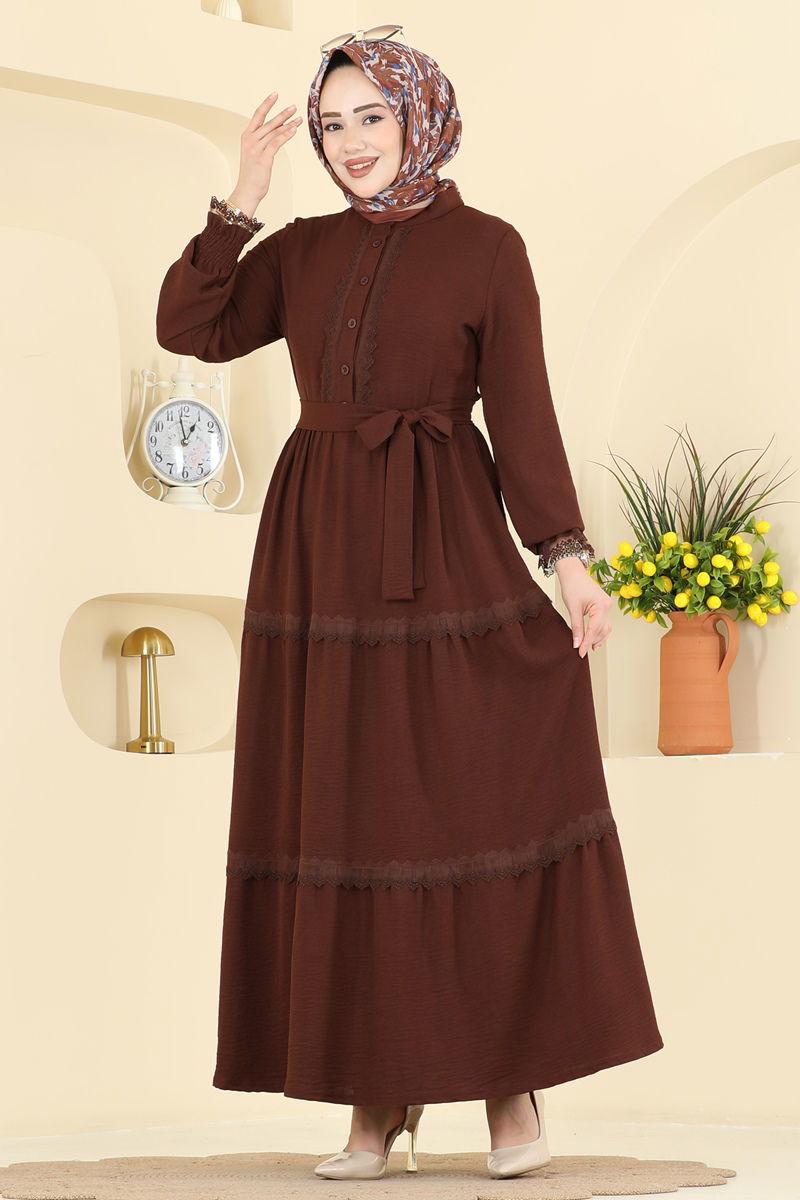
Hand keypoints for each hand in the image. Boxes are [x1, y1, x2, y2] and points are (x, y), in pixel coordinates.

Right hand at [230, 92, 303, 213]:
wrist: (247, 190)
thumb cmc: (253, 175)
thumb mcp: (255, 154)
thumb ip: (263, 142)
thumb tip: (276, 133)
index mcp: (246, 136)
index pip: (257, 115)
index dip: (266, 104)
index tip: (275, 94)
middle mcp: (250, 140)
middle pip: (268, 122)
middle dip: (282, 114)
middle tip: (294, 107)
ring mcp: (256, 148)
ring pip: (274, 131)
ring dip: (288, 124)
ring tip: (299, 118)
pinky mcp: (263, 158)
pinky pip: (276, 143)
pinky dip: (286, 135)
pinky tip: (294, 130)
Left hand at [555, 557, 612, 656]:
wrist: (573, 572)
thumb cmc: (572, 585)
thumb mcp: (573, 608)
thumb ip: (576, 627)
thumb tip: (577, 643)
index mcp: (601, 605)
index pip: (594, 629)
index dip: (587, 642)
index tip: (580, 652)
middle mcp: (607, 606)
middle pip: (602, 630)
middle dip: (592, 641)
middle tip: (582, 652)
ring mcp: (607, 606)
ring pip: (605, 627)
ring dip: (598, 638)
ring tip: (589, 648)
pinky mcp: (603, 606)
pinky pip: (604, 622)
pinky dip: (599, 631)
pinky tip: (593, 638)